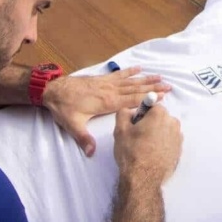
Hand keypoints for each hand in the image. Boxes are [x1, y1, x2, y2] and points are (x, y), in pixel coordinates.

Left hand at [42, 68, 170, 156]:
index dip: (147, 99)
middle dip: (152, 87)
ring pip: (130, 80)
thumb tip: (91, 153)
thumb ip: (84, 138)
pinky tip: (138, 68)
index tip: (162, 97)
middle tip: (169, 85)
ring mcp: (106, 83)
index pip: (131, 100)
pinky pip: (118, 74)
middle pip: (135, 89)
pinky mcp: (101, 79)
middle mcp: (109, 90)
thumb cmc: (63, 108)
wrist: (52, 90)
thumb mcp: (72, 125)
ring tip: (160, 76)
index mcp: (107, 102)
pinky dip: (129, 71)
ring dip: (145, 79)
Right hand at [113, 103, 182, 187]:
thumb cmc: (132, 152)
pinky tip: (153, 154)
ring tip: (145, 147)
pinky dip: (163, 145)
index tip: (135, 125)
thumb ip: (123, 113)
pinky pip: (170, 142)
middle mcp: (173, 123)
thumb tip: (129, 110)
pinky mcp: (179, 151)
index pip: (151, 107)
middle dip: (151, 124)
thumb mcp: (120, 129)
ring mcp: (178, 138)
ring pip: (166, 130)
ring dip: (157, 134)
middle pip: (160, 118)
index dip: (142, 115)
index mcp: (160, 114)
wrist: (143, 178)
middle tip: (138, 137)